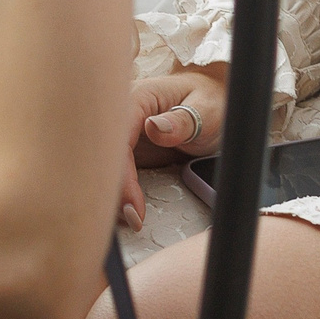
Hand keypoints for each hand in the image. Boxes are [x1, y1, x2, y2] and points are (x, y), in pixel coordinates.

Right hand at [117, 70, 224, 230]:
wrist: (215, 103)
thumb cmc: (212, 100)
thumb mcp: (207, 108)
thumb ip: (183, 120)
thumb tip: (154, 127)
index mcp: (139, 98)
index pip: (118, 140)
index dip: (122, 176)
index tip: (132, 204)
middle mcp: (124, 115)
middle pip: (104, 157)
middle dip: (110, 190)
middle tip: (130, 219)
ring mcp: (124, 133)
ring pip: (106, 167)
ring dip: (112, 194)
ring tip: (131, 220)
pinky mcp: (129, 149)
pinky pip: (116, 172)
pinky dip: (119, 192)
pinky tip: (128, 210)